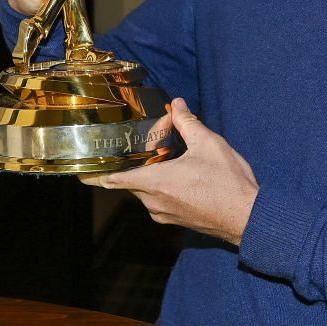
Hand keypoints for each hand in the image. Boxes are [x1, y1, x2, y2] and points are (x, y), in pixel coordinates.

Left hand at [84, 99, 258, 244]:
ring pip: (144, 191)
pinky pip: (158, 200)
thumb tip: (177, 105)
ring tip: (162, 158)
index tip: (78, 170)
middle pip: (129, 182)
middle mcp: (153, 201)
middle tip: (134, 147)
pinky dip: (160, 187)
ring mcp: (163, 213)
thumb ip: (188, 123)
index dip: (92, 176)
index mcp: (154, 182)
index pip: (111, 180)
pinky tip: (178, 175)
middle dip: (130, 164)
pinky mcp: (175, 220)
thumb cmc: (228, 184)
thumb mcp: (208, 144)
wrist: (248, 218)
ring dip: (148, 175)